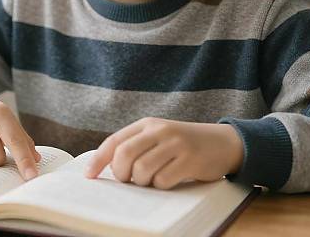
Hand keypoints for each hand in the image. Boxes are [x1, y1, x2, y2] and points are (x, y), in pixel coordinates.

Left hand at [85, 118, 243, 189]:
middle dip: (121, 173)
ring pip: (142, 169)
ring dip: (142, 181)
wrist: (221, 142)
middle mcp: (159, 130)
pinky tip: (170, 179)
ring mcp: (175, 143)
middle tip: (128, 180)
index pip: (115, 141)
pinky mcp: (189, 159)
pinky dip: (161, 185)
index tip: (89, 176)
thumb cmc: (182, 144)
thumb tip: (108, 167)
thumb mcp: (158, 137)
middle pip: (125, 154)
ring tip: (152, 179)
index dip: (99, 159)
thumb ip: (136, 146)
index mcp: (147, 124)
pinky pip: (163, 180)